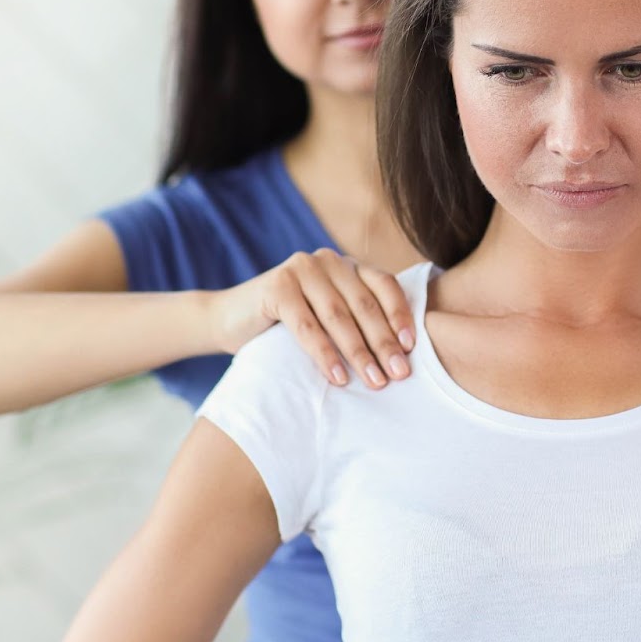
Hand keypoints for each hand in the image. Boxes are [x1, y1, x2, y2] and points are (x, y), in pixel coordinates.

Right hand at [213, 249, 413, 388]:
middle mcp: (328, 260)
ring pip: (338, 316)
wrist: (229, 320)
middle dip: (384, 343)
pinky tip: (337, 376)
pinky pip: (307, 326)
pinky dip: (324, 354)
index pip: (385, 286)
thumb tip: (401, 356)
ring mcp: (301, 269)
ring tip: (374, 381)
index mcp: (347, 265)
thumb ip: (357, 320)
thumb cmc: (286, 326)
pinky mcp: (277, 285)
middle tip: (398, 374)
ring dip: (359, 352)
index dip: (400, 316)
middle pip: (364, 304)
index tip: (411, 348)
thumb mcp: (328, 317)